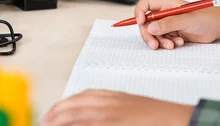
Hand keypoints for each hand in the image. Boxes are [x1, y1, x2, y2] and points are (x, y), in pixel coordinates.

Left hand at [41, 89, 194, 125]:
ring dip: (57, 121)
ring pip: (74, 116)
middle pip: (72, 106)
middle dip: (53, 115)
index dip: (61, 106)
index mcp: (112, 97)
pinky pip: (86, 124)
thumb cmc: (157, 116)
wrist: (176, 118)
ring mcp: (109, 115)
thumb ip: (113, 110)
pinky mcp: (112, 125)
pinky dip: (74, 125)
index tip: (52, 114)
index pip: (79, 97)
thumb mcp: (131, 108)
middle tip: (43, 122)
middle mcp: (108, 103)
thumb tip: (97, 116)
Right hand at [135, 0, 219, 49]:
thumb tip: (150, 27)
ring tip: (172, 45)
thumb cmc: (207, 17)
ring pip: (154, 34)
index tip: (140, 22)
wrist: (219, 27)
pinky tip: (178, 43)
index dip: (140, 12)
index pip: (146, 4)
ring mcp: (170, 24)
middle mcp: (166, 13)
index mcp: (168, 4)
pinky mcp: (174, 34)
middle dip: (148, 34)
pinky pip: (163, 40)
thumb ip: (168, 23)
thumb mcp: (187, 20)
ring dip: (160, 41)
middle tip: (154, 44)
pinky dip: (168, 44)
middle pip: (147, 22)